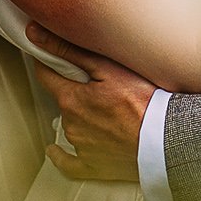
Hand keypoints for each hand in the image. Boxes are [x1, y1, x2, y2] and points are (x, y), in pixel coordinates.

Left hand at [26, 23, 155, 181]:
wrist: (165, 139)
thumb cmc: (143, 101)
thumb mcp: (108, 67)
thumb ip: (70, 51)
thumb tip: (36, 34)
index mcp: (70, 99)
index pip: (46, 75)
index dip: (49, 62)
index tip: (53, 56)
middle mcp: (70, 124)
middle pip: (63, 100)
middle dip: (74, 89)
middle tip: (97, 82)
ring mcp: (80, 147)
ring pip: (71, 125)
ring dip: (81, 115)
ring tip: (106, 109)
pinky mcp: (92, 165)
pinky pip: (68, 162)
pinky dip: (62, 155)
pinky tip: (56, 151)